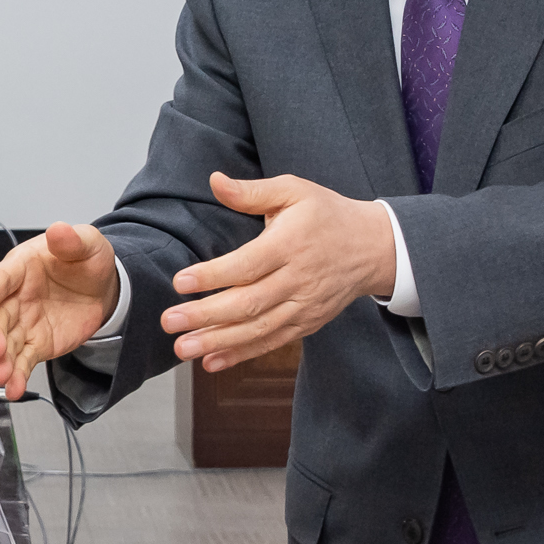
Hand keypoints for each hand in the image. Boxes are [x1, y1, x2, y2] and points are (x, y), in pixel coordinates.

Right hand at [0, 221, 118, 400]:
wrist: (102, 288)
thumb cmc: (85, 260)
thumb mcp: (87, 244)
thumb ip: (72, 240)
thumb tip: (59, 230)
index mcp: (21, 268)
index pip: (0, 279)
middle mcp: (15, 297)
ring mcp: (23, 323)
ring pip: (5, 344)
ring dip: (1, 361)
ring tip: (2, 377)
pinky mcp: (35, 345)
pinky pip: (22, 362)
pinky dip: (17, 377)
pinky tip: (13, 390)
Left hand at [162, 173, 395, 373]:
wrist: (374, 247)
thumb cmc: (327, 214)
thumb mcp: (294, 190)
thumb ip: (252, 192)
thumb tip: (214, 181)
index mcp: (291, 244)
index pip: (247, 264)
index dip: (213, 276)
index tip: (180, 283)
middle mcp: (298, 279)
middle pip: (248, 303)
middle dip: (206, 316)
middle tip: (169, 322)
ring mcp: (304, 306)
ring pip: (258, 329)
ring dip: (218, 342)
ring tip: (183, 348)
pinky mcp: (307, 323)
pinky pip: (271, 342)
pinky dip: (241, 354)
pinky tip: (212, 361)